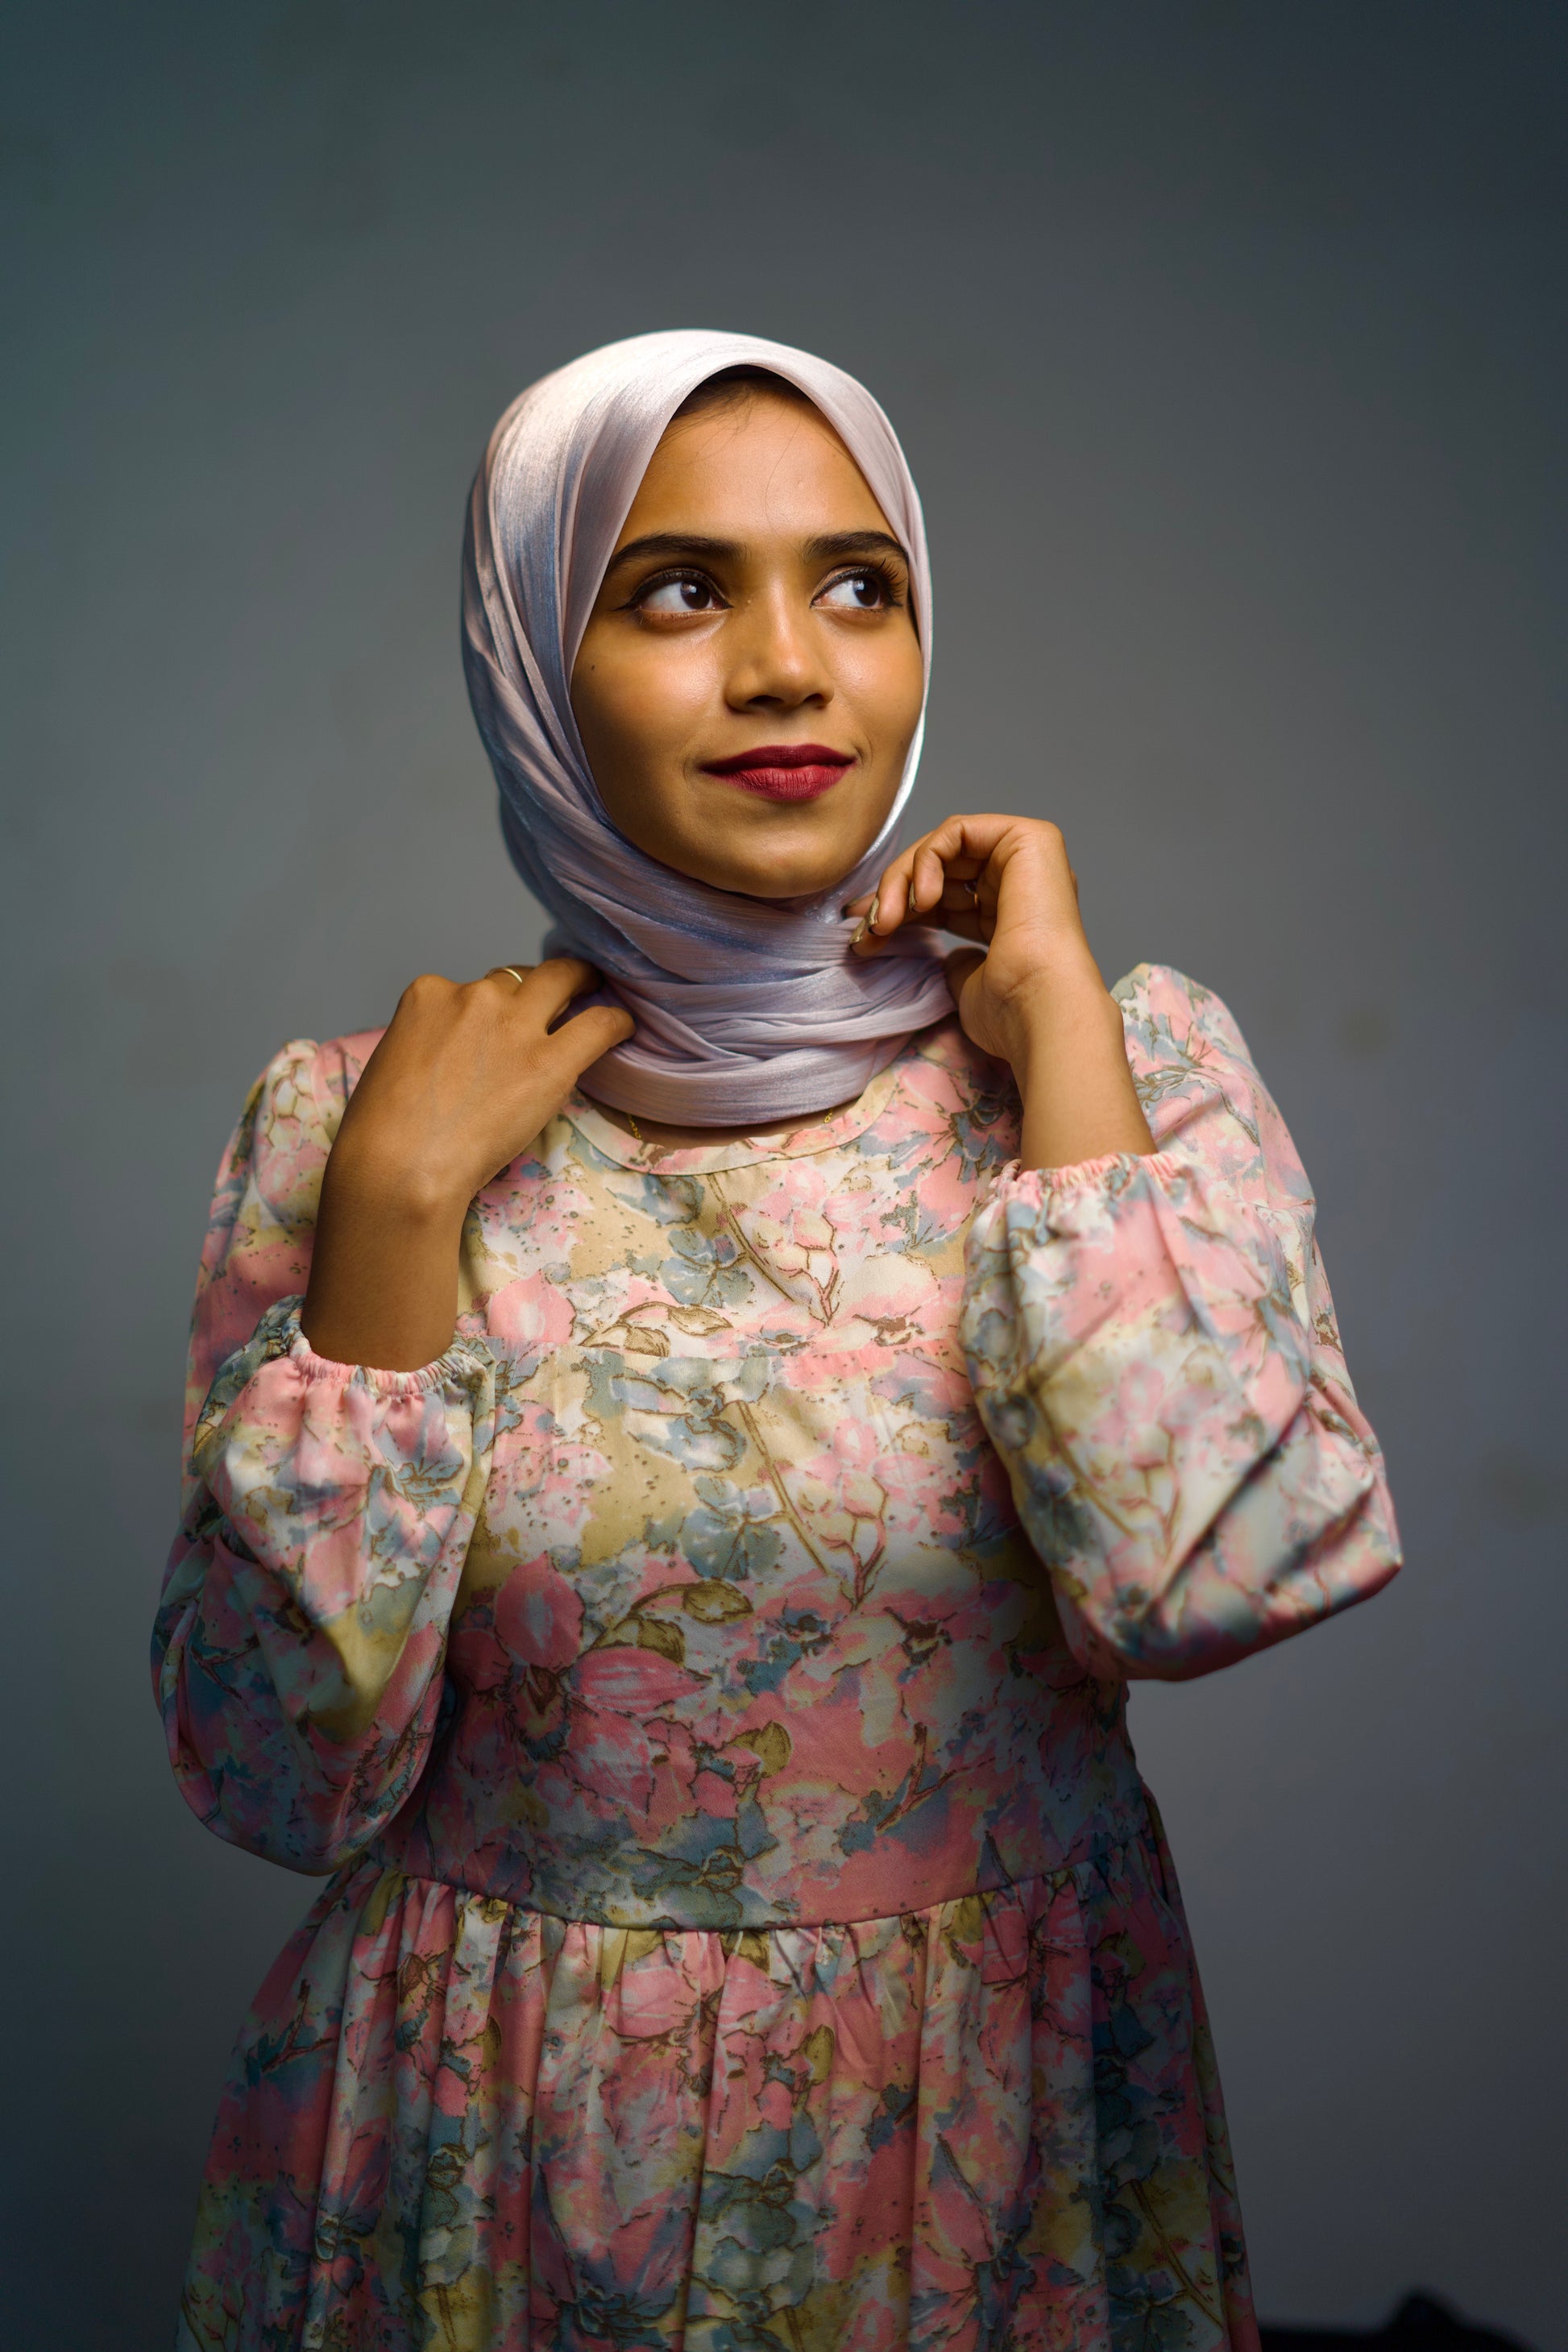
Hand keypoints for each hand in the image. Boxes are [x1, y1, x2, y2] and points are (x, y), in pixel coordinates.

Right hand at [302, 959, 631, 1368]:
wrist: (399, 1166)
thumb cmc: (383, 1133)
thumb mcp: (395, 1064)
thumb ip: (431, 1046)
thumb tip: (459, 1059)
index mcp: (428, 995)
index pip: (470, 989)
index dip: (487, 1011)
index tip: (493, 1034)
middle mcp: (473, 996)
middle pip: (517, 978)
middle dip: (537, 986)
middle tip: (559, 996)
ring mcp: (514, 1024)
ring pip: (561, 982)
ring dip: (580, 986)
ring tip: (597, 997)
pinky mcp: (550, 1061)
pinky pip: (598, 1024)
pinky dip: (615, 1022)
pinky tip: (624, 1026)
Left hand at [848, 814, 1153, 1169]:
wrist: (1040, 1006)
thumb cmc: (1011, 1009)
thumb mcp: (968, 983)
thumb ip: (957, 962)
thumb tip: (947, 957)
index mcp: (1013, 914)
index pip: (947, 896)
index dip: (901, 910)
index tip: (865, 936)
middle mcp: (1023, 880)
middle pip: (940, 868)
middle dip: (893, 895)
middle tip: (867, 930)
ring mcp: (1028, 856)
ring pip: (942, 848)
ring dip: (901, 882)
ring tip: (886, 923)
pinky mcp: (1028, 837)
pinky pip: (956, 832)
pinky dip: (927, 861)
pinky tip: (922, 901)